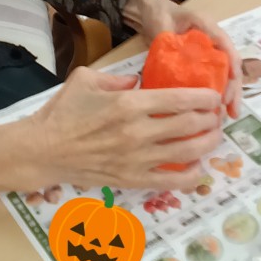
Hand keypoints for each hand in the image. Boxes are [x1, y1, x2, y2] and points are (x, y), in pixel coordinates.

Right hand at [28, 66, 222, 192]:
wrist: (44, 150)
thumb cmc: (63, 111)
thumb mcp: (86, 78)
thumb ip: (117, 78)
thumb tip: (138, 83)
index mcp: (128, 103)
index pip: (179, 99)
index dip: (203, 97)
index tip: (213, 95)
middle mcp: (138, 132)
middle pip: (189, 125)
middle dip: (210, 118)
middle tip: (216, 114)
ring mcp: (137, 159)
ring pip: (187, 152)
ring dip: (207, 143)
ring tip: (213, 136)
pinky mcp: (133, 180)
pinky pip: (172, 182)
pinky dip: (192, 175)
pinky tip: (198, 167)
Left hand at [122, 0, 241, 118]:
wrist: (148, 10)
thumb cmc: (156, 13)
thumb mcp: (160, 24)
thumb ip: (166, 40)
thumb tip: (172, 65)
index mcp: (207, 25)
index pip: (226, 46)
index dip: (231, 68)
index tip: (230, 88)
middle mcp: (213, 38)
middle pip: (230, 63)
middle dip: (233, 87)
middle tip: (230, 110)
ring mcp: (208, 50)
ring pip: (224, 72)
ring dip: (227, 92)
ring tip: (228, 115)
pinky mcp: (201, 60)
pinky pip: (212, 76)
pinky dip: (214, 91)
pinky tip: (213, 109)